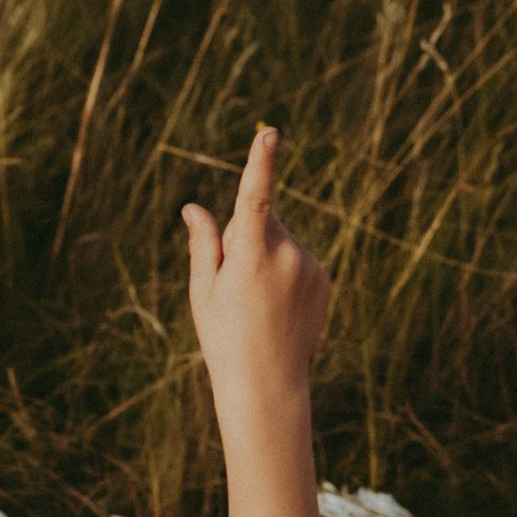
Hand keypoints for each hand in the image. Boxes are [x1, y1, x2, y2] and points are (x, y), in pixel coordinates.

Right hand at [184, 128, 329, 418]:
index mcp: (252, 257)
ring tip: (258, 301)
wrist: (269, 382)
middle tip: (234, 283)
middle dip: (245, 235)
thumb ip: (204, 242)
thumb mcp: (204, 290)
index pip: (256, 199)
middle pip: (261, 219)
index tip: (270, 133)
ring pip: (280, 238)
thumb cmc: (225, 336)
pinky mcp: (324, 275)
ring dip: (266, 254)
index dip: (261, 164)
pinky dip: (285, 269)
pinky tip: (277, 305)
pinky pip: (297, 256)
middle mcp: (287, 256)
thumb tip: (193, 206)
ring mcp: (310, 265)